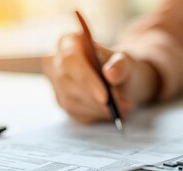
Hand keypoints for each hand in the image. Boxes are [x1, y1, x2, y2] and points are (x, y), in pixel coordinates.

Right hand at [42, 33, 158, 123]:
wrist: (119, 78)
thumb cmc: (119, 66)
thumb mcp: (126, 61)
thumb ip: (121, 65)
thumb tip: (111, 74)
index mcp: (69, 43)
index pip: (70, 62)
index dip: (85, 81)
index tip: (104, 97)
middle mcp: (56, 62)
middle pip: (67, 85)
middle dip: (95, 100)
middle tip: (122, 107)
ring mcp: (56, 84)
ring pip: (71, 102)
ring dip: (99, 110)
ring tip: (123, 107)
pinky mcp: (62, 101)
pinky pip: (76, 114)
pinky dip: (96, 115)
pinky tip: (111, 111)